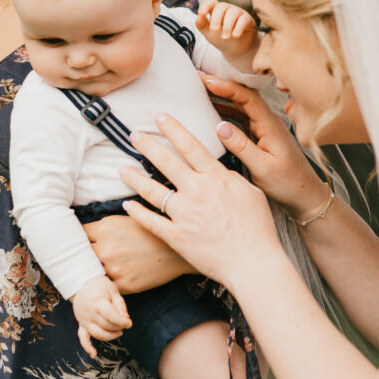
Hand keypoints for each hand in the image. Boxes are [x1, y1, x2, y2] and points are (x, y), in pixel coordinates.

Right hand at [71, 275, 132, 357]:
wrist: (82, 283)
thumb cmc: (100, 286)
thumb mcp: (113, 291)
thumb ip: (120, 306)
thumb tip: (126, 321)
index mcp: (97, 302)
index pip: (110, 315)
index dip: (121, 321)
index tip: (129, 323)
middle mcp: (89, 313)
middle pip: (106, 325)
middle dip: (118, 327)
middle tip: (125, 324)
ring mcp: (84, 320)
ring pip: (98, 334)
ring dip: (110, 336)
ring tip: (118, 332)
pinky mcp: (81, 324)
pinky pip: (83, 338)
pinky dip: (87, 347)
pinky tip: (94, 354)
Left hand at [83, 215, 194, 292]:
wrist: (176, 252)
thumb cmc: (152, 231)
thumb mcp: (127, 219)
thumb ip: (104, 225)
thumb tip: (83, 229)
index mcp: (106, 228)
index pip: (79, 233)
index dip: (77, 237)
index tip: (76, 240)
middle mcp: (106, 248)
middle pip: (80, 254)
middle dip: (81, 255)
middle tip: (78, 258)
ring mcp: (114, 269)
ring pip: (91, 272)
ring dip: (91, 271)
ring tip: (92, 270)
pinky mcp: (123, 285)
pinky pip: (105, 287)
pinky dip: (104, 285)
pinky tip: (104, 283)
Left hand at [119, 113, 281, 291]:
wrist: (253, 263)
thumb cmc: (257, 228)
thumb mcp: (250, 192)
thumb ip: (230, 178)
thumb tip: (218, 169)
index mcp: (216, 177)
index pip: (190, 145)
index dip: (173, 128)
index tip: (159, 116)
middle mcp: (197, 191)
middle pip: (166, 162)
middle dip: (148, 145)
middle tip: (133, 135)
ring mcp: (184, 214)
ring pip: (152, 190)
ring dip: (134, 177)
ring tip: (121, 168)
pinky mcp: (176, 237)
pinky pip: (151, 221)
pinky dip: (137, 213)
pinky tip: (127, 205)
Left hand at [196, 0, 258, 66]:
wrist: (236, 50)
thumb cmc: (220, 39)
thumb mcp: (208, 33)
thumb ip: (201, 25)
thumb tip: (199, 16)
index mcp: (216, 11)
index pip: (211, 3)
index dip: (206, 5)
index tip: (201, 13)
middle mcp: (227, 10)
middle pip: (222, 7)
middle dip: (216, 18)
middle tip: (214, 30)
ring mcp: (238, 14)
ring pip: (233, 13)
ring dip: (227, 25)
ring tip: (225, 37)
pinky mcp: (248, 20)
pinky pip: (244, 20)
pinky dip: (239, 27)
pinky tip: (235, 35)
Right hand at [202, 76, 328, 217]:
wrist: (305, 194)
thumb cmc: (289, 183)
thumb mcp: (263, 168)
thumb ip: (241, 147)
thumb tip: (220, 126)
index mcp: (271, 125)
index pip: (247, 98)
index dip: (227, 87)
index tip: (208, 81)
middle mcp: (269, 122)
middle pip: (243, 96)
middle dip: (221, 85)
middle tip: (199, 78)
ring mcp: (265, 127)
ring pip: (241, 104)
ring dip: (222, 95)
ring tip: (201, 89)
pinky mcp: (260, 134)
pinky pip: (241, 116)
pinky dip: (226, 109)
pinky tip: (213, 109)